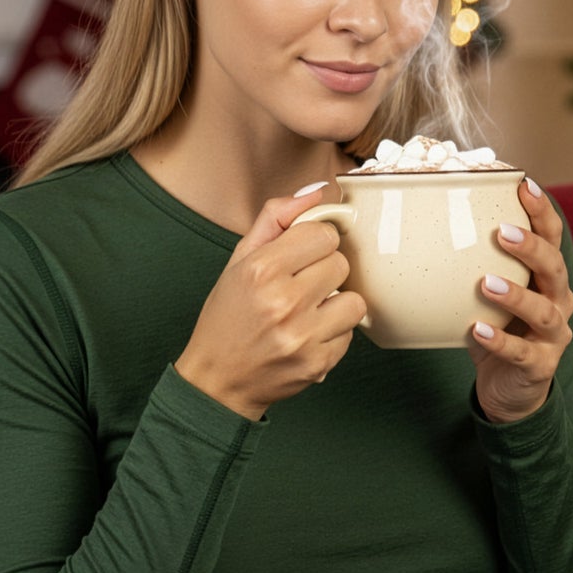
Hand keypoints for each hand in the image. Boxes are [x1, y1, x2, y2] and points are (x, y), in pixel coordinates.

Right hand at [175, 188, 365, 420]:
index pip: (324, 234)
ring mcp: (303, 336)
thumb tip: (317, 193)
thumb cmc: (228, 317)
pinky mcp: (318, 364)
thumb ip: (275, 220)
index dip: (314, 242)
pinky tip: (308, 335)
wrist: (218, 380)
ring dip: (336, 303)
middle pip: (341, 263)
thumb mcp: (239, 261)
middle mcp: (283, 302)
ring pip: (354, 300)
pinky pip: (350, 333)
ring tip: (309, 311)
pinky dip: (333, 333)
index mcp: (261, 270)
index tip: (301, 255)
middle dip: (324, 271)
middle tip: (301, 286)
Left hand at [466, 177, 572, 423]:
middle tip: (502, 232)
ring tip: (485, 283)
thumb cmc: (494, 329)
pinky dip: (499, 342)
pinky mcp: (539, 366)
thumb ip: (467, 265)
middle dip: (532, 248)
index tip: (523, 184)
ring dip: (516, 295)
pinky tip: (476, 330)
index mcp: (546, 278)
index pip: (552, 237)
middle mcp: (557, 302)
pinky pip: (521, 353)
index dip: (542, 211)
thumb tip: (416, 226)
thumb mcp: (484, 295)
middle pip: (555, 269)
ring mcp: (552, 336)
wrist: (508, 389)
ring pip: (544, 311)